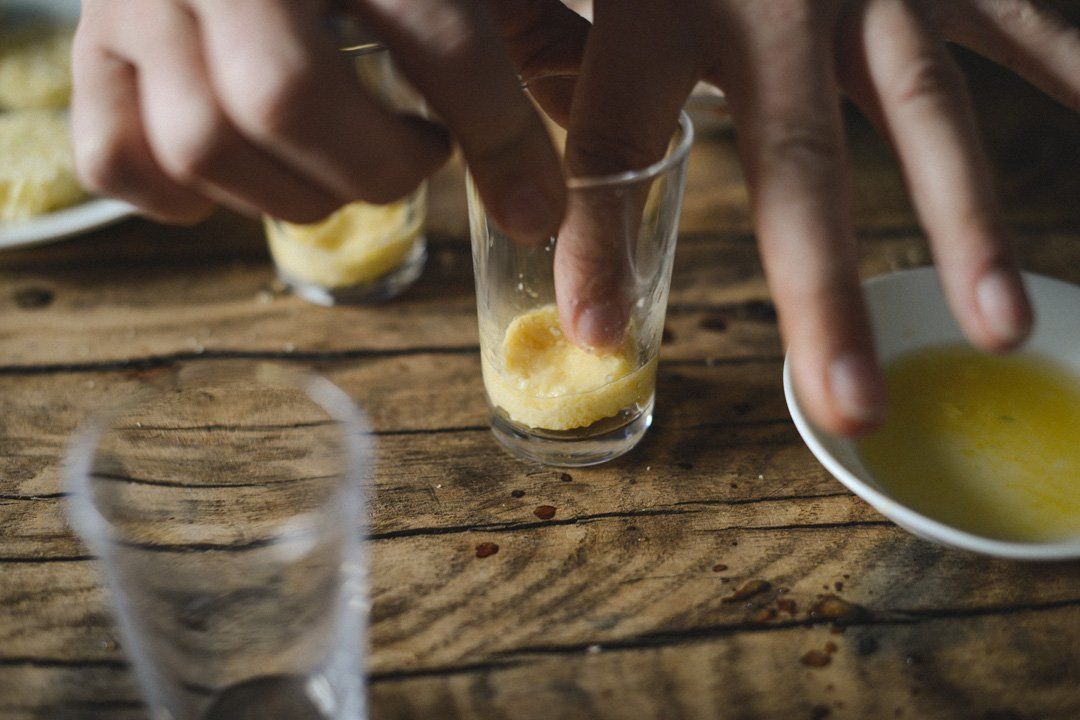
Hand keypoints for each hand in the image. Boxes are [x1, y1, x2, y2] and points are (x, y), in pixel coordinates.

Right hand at [71, 0, 564, 242]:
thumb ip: (528, 27)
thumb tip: (601, 118)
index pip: (440, 40)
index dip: (500, 142)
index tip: (538, 211)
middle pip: (289, 99)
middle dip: (376, 168)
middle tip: (416, 162)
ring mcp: (141, 1)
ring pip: (202, 142)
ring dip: (296, 195)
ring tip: (343, 168)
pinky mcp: (93, 50)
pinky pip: (120, 160)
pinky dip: (186, 200)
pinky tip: (249, 179)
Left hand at [505, 0, 1078, 435]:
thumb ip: (582, 107)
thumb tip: (562, 266)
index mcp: (672, 11)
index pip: (622, 136)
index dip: (603, 238)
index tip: (600, 335)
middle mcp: (782, 7)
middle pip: (799, 164)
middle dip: (823, 287)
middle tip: (849, 404)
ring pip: (930, 109)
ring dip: (970, 221)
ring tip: (1000, 326)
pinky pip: (1027, 24)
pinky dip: (1073, 76)